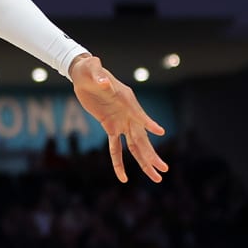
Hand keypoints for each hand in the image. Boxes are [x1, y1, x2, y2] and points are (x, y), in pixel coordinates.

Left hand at [69, 54, 168, 182]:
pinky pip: (115, 148)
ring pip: (134, 147)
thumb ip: (99, 75)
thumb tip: (103, 82)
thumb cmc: (91, 69)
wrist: (84, 74)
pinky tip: (123, 177)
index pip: (139, 114)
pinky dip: (118, 162)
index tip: (160, 132)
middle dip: (151, 155)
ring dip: (144, 163)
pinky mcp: (110, 127)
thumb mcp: (93, 69)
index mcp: (127, 100)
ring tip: (156, 178)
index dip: (148, 123)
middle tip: (164, 169)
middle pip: (142, 139)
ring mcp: (121, 122)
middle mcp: (128, 114)